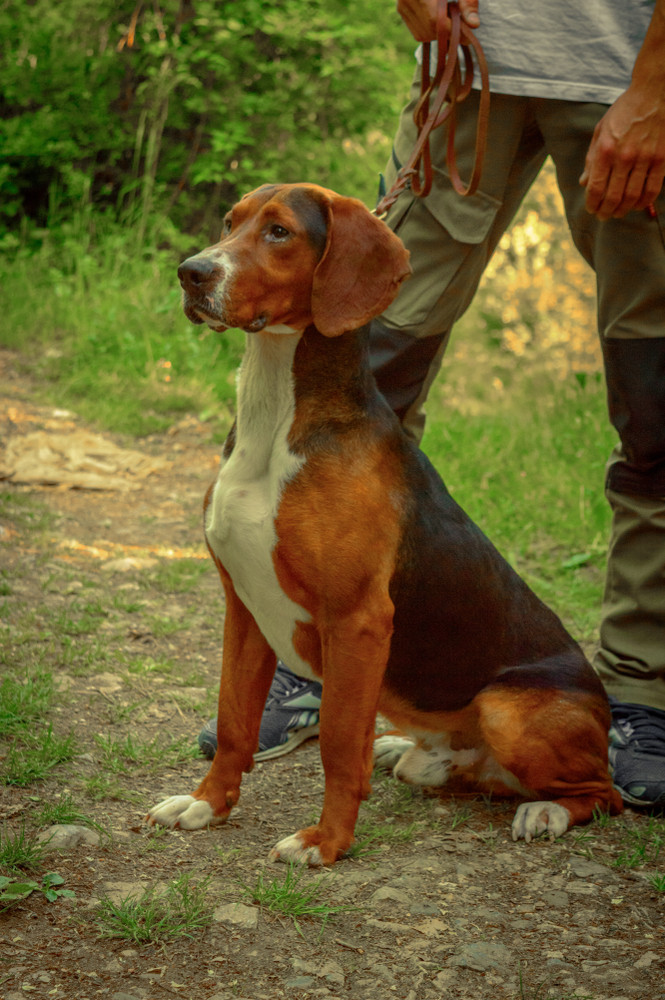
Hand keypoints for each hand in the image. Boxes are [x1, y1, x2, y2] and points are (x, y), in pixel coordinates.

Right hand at [397, 0, 478, 41]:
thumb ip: (468, 3)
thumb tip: (474, 24)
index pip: (435, 19)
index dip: (452, 30)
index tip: (468, 37)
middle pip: (429, 28)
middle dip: (448, 32)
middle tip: (462, 26)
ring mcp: (402, 5)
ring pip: (424, 33)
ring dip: (441, 32)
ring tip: (449, 14)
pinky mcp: (402, 11)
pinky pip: (419, 33)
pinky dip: (433, 30)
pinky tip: (440, 15)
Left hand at [580, 85, 664, 219]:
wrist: (654, 91)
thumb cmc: (625, 111)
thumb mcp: (601, 130)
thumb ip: (592, 158)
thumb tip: (583, 182)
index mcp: (605, 150)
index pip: (595, 187)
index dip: (592, 204)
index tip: (591, 209)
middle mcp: (624, 157)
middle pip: (613, 197)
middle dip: (606, 211)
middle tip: (604, 216)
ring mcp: (644, 158)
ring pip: (632, 196)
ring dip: (624, 210)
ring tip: (618, 213)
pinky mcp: (661, 159)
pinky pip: (652, 189)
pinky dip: (644, 202)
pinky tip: (637, 205)